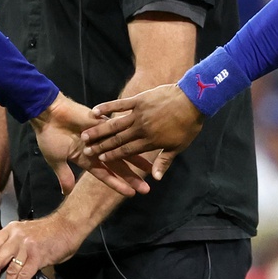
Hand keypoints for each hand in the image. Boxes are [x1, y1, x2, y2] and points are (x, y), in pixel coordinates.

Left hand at [0, 214, 82, 278]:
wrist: (68, 225)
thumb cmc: (50, 230)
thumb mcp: (26, 231)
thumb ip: (13, 242)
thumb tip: (4, 260)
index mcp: (11, 230)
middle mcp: (16, 237)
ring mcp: (26, 247)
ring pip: (10, 270)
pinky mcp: (38, 256)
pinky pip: (24, 275)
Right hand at [31, 95, 150, 196]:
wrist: (47, 113)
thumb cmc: (49, 136)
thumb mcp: (56, 160)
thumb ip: (64, 175)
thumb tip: (66, 193)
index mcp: (87, 159)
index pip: (106, 175)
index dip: (118, 184)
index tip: (131, 194)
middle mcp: (98, 149)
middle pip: (119, 166)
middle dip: (132, 177)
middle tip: (147, 189)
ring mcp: (102, 136)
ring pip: (123, 150)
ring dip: (137, 160)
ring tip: (152, 169)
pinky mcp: (103, 123)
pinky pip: (119, 132)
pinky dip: (130, 138)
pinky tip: (144, 143)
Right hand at [83, 84, 205, 175]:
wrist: (192, 100)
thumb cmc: (188, 125)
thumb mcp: (178, 146)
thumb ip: (164, 162)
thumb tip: (155, 178)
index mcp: (150, 141)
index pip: (127, 151)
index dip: (113, 156)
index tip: (100, 159)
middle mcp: (141, 129)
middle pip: (117, 139)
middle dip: (101, 146)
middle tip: (86, 150)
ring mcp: (138, 113)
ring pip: (114, 124)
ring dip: (99, 130)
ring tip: (85, 135)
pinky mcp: (139, 100)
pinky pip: (120, 104)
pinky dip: (107, 108)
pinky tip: (95, 111)